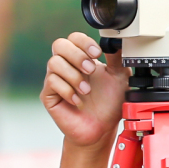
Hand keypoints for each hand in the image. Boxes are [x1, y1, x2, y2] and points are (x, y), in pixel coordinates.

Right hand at [41, 32, 128, 147]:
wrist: (102, 129)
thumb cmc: (109, 104)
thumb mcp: (120, 78)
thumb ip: (117, 58)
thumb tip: (116, 41)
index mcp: (82, 58)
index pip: (74, 38)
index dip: (83, 42)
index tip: (97, 52)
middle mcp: (67, 66)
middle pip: (59, 44)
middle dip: (77, 55)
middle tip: (90, 70)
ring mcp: (56, 80)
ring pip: (54, 63)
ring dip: (73, 76)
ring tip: (86, 91)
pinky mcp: (49, 95)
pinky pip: (52, 83)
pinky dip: (67, 91)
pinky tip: (78, 101)